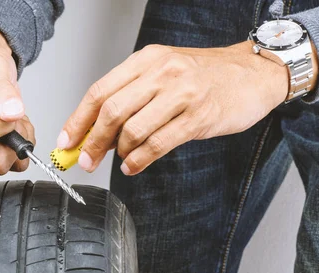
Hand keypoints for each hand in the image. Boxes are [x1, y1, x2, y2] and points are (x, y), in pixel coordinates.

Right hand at [0, 21, 34, 174]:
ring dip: (16, 144)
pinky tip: (12, 130)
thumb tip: (11, 112)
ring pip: (1, 164)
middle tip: (16, 118)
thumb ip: (2, 90)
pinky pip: (6, 163)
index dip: (5, 125)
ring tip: (13, 120)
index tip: (11, 109)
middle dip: (13, 141)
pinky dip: (16, 148)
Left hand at [58, 41, 295, 174]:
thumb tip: (98, 130)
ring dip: (118, 153)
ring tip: (118, 162)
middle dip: (92, 142)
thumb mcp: (165, 71)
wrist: (252, 74)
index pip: (100, 91)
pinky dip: (140, 160)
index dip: (78, 120)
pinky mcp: (198, 117)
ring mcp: (181, 94)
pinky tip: (134, 166)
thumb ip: (133, 95)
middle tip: (84, 161)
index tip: (66, 142)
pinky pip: (158, 144)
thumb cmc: (205, 76)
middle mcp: (162, 72)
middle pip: (112, 112)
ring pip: (133, 130)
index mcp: (147, 60)